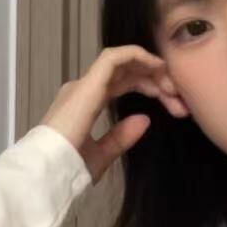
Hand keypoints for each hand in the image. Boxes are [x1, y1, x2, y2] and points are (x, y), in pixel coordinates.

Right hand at [37, 44, 186, 184]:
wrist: (49, 170)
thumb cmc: (68, 168)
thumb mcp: (101, 154)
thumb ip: (121, 137)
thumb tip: (144, 120)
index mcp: (84, 103)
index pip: (121, 84)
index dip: (148, 87)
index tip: (171, 102)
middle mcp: (83, 90)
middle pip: (125, 73)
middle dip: (154, 78)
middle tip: (177, 95)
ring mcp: (84, 85)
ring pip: (122, 62)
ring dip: (149, 68)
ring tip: (171, 84)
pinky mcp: (87, 84)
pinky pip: (114, 58)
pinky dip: (137, 55)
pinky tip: (156, 65)